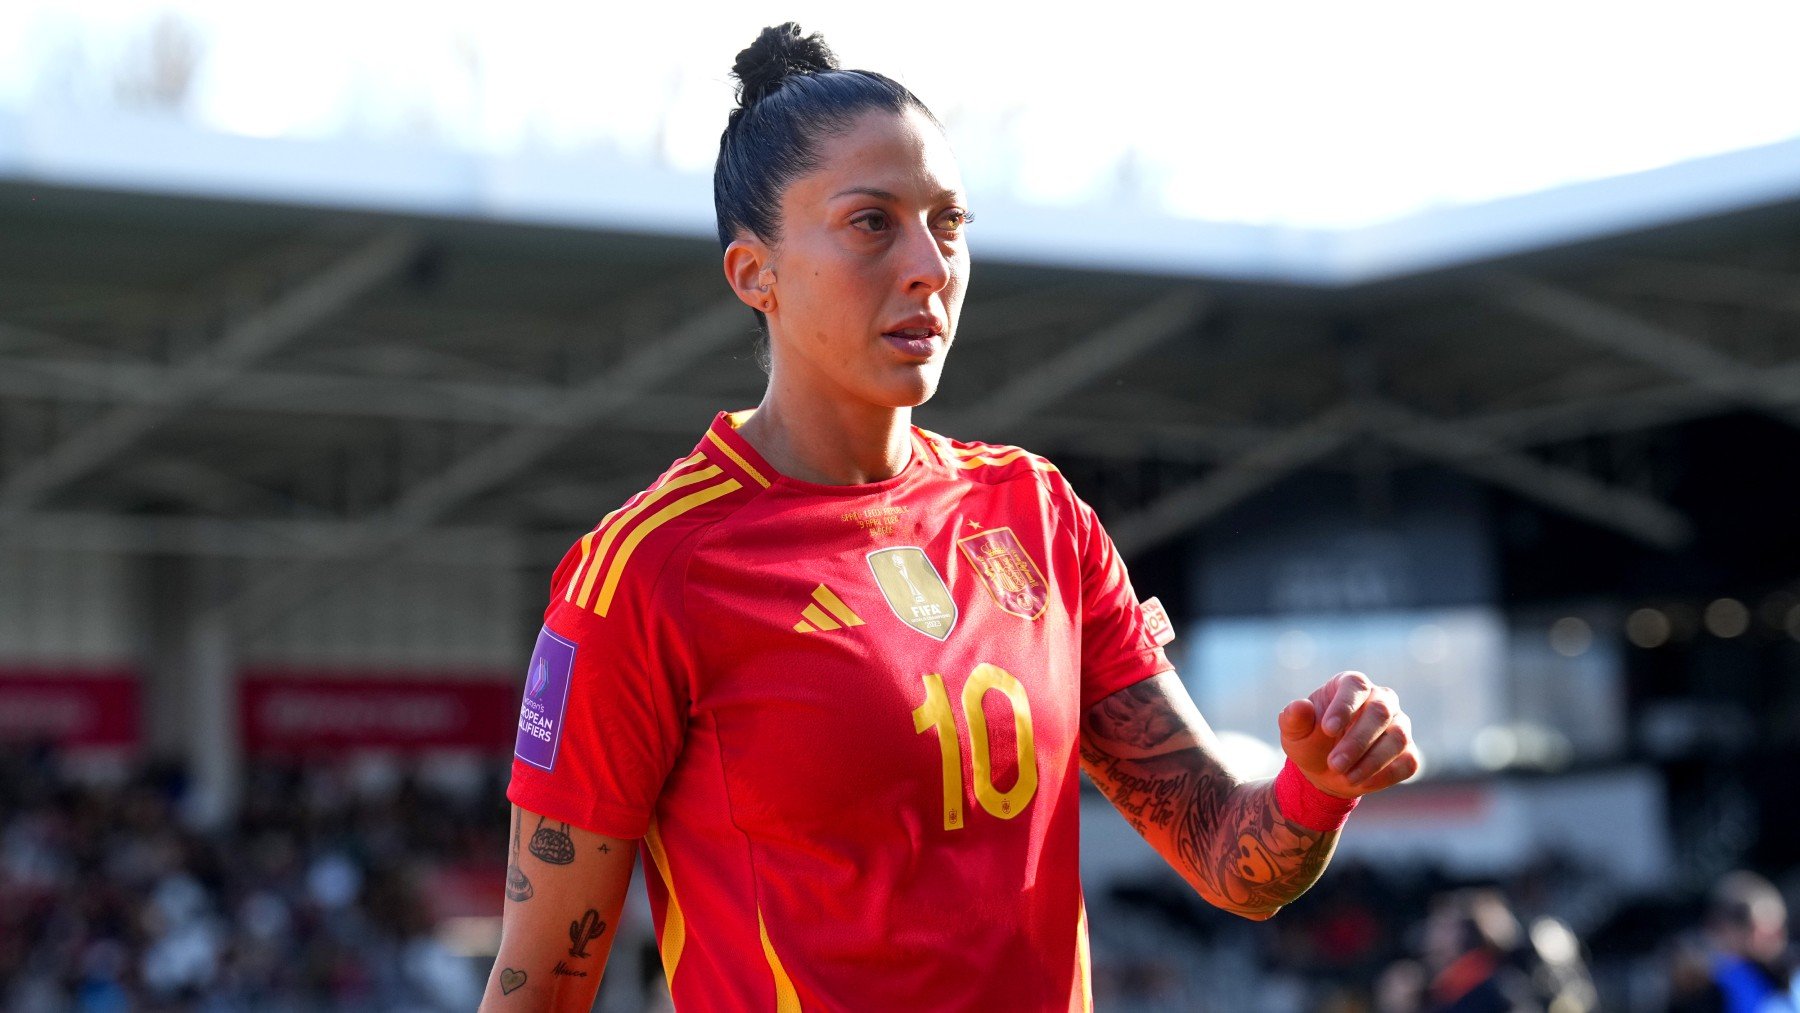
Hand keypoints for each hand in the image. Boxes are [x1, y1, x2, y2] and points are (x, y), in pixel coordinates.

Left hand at [1278, 671, 1419, 798]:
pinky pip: (1407, 762)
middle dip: (1357, 741)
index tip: (1327, 729)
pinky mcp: (1408, 751)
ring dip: (1371, 761)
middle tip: (1334, 763)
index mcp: (1352, 685)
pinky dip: (1384, 775)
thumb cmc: (1311, 741)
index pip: (1355, 686)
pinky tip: (1361, 782)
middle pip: (1380, 712)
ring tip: (1345, 776)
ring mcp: (1399, 725)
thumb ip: (1294, 718)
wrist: (1327, 770)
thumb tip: (1300, 706)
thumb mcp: (1295, 732)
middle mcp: (1381, 699)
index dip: (1344, 706)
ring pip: (1397, 738)